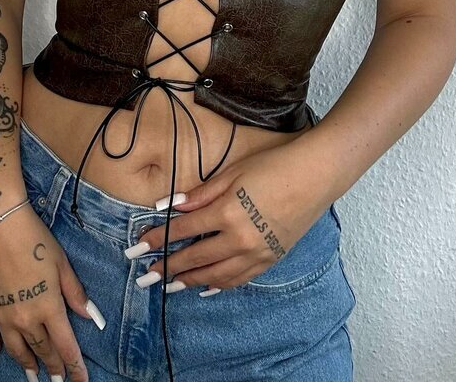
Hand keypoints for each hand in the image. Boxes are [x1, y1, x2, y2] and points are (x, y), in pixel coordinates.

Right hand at [0, 203, 103, 379]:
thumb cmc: (33, 237)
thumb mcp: (61, 262)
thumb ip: (75, 292)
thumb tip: (90, 316)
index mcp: (48, 306)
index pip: (65, 346)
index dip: (74, 365)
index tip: (80, 379)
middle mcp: (25, 317)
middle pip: (41, 349)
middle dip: (52, 367)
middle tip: (58, 380)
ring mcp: (2, 314)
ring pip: (16, 348)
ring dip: (26, 364)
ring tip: (32, 375)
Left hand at [139, 143, 331, 290]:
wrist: (316, 176)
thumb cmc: (273, 166)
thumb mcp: (233, 172)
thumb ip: (201, 193)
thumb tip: (170, 205)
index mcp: (227, 212)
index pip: (184, 229)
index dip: (159, 238)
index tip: (139, 245)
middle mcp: (240, 238)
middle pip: (196, 257)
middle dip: (168, 267)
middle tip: (146, 275)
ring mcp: (257, 253)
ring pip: (216, 275)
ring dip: (189, 281)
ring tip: (168, 286)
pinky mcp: (270, 259)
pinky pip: (239, 279)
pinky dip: (219, 285)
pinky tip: (205, 288)